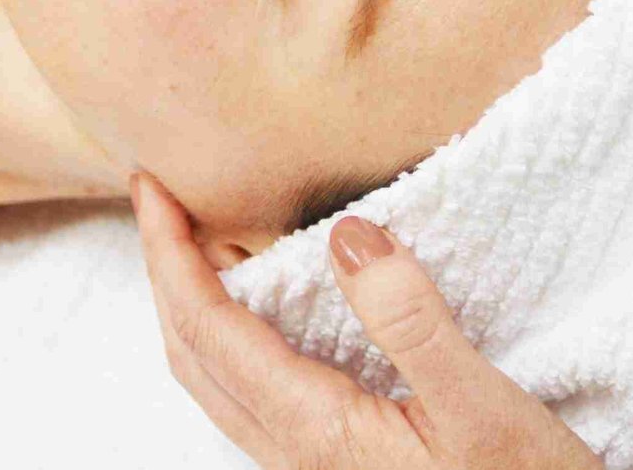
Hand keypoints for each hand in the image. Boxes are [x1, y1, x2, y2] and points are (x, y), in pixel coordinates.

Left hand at [131, 173, 601, 469]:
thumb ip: (410, 321)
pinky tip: (271, 307)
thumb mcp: (478, 403)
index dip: (171, 256)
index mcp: (316, 428)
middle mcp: (295, 451)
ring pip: (216, 378)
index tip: (154, 189)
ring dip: (194, 304)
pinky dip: (233, 333)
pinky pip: (253, 391)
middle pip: (192, 356)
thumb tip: (346, 236)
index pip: (211, 329)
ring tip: (206, 240)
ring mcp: (311, 461)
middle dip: (164, 274)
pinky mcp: (335, 461)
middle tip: (163, 201)